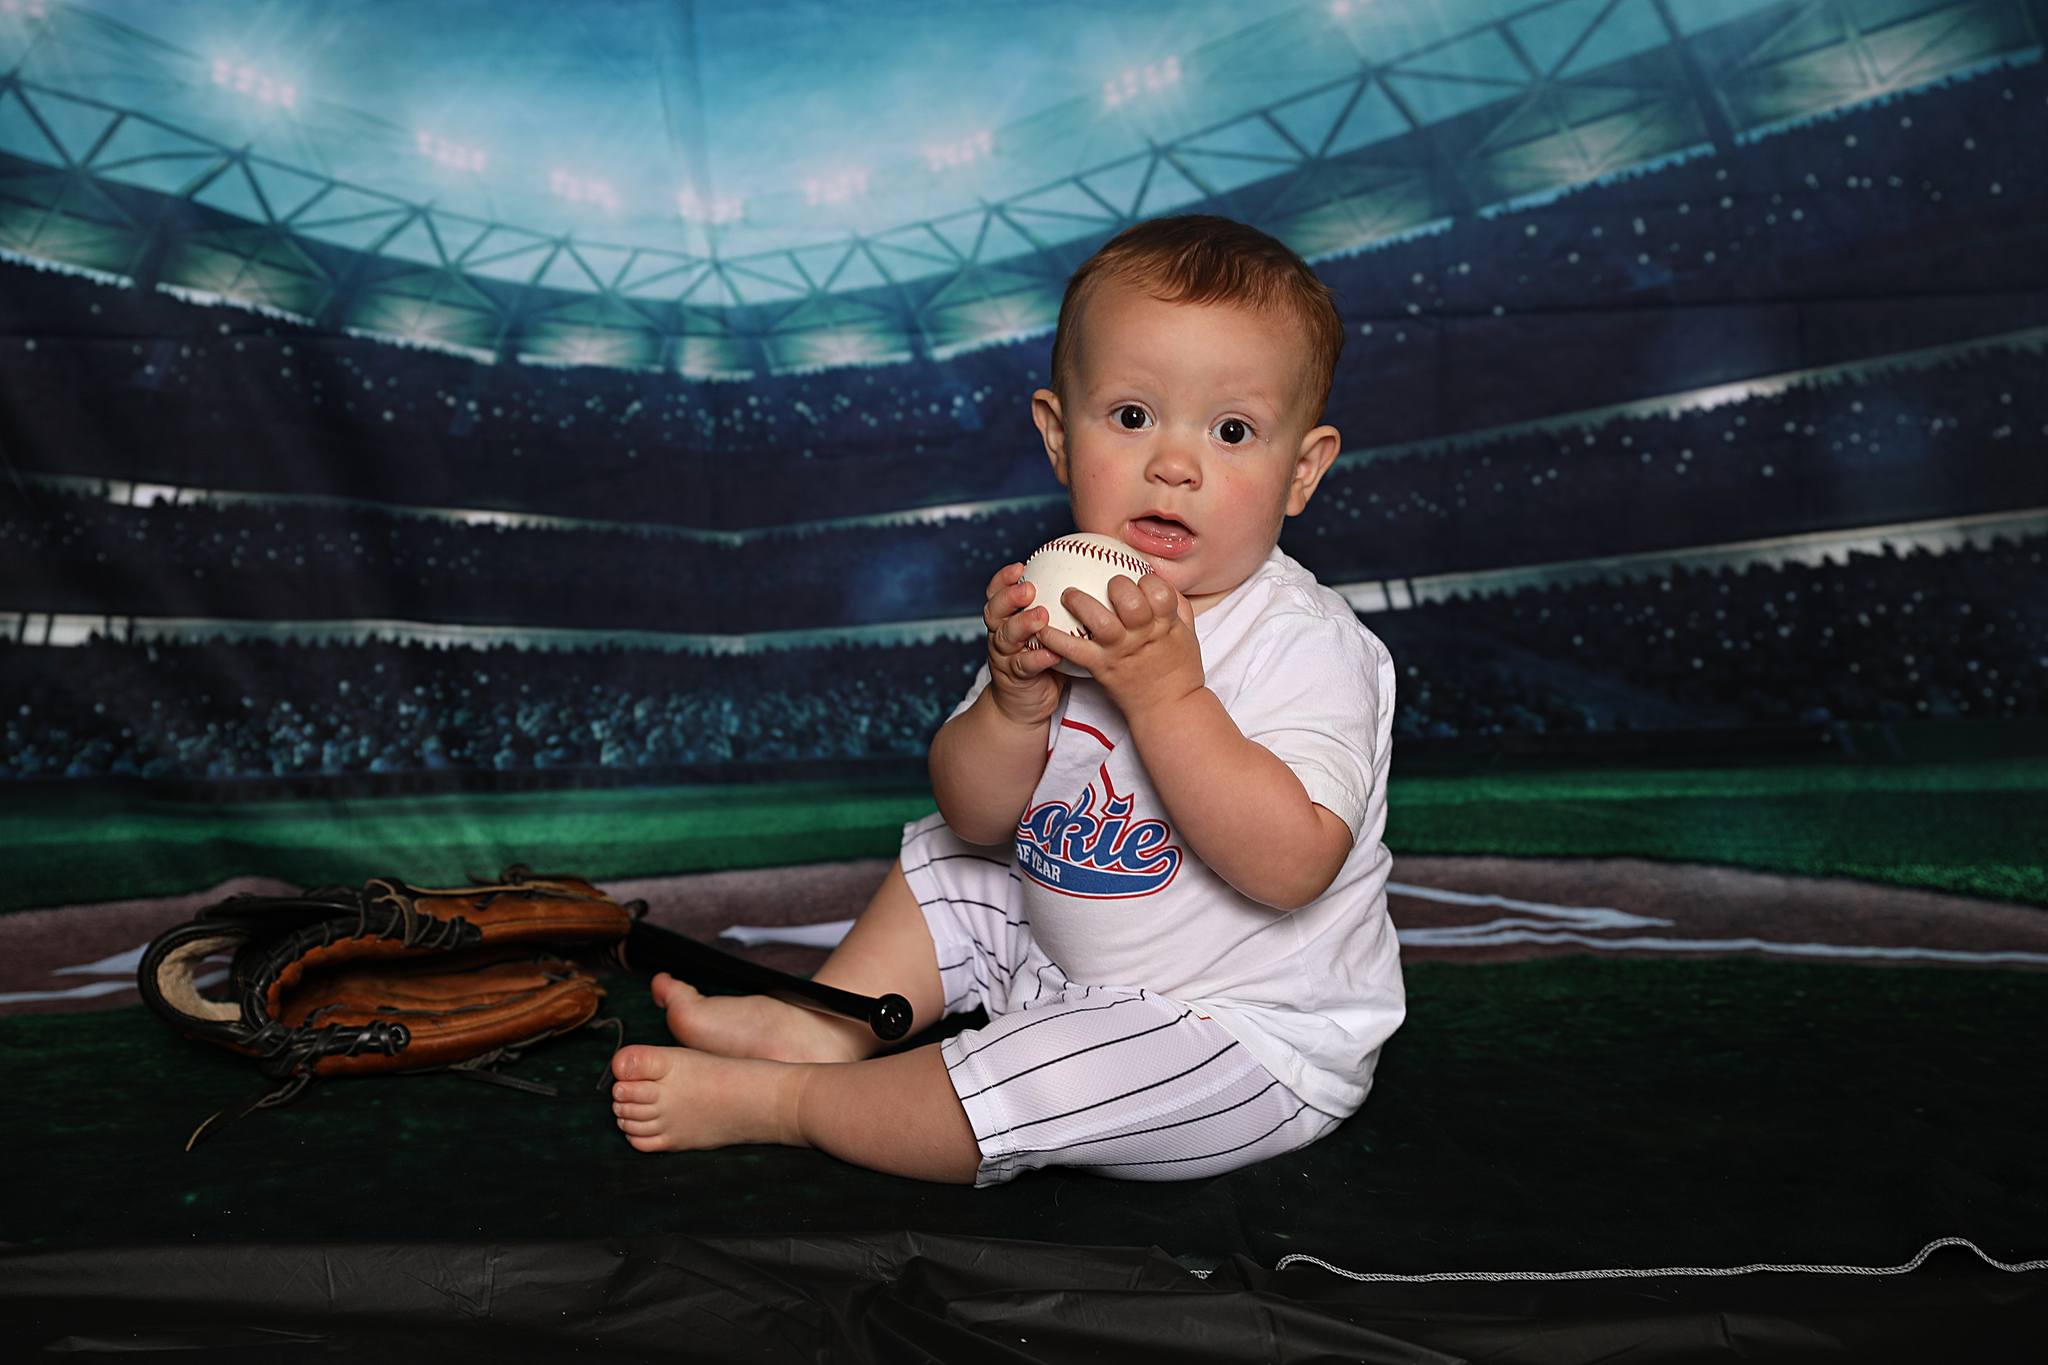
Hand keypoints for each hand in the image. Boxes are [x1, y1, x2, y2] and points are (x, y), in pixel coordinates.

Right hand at [981, 562, 1065, 726]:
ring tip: (1040, 617)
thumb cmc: (1044, 660)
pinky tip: (1052, 654)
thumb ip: (1059, 611)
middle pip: (995, 610)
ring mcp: (1004, 657)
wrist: (1025, 704)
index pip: (997, 592)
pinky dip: (1037, 659)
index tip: (1021, 565)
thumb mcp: (1049, 632)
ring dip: (1022, 624)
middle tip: (1029, 589)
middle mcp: (1000, 634)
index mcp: (1006, 619)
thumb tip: (1093, 581)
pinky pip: (1023, 666)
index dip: (1004, 578)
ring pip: (1005, 636)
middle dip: (1009, 597)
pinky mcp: (1014, 678)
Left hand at [1039, 573, 1203, 719]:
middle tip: (1107, 586)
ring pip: (1099, 620)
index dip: (1148, 581)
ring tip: (1069, 595)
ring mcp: (1120, 651)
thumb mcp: (1187, 634)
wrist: (1169, 708)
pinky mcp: (1101, 667)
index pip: (1158, 591)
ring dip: (1080, 602)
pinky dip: (1055, 639)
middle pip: (1129, 601)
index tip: (1140, 582)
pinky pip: (1073, 651)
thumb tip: (1160, 581)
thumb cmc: (1179, 670)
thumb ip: (1176, 607)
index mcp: (1165, 625)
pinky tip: (1043, 630)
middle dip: (1116, 585)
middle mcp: (1142, 635)